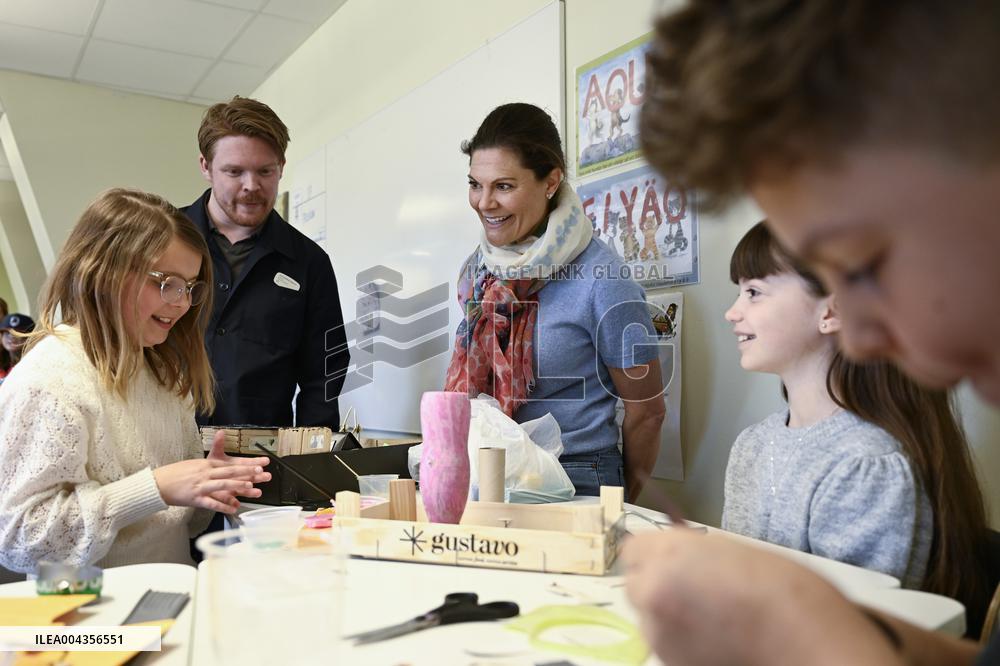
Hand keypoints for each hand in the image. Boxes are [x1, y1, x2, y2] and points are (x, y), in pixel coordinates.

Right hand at [153, 431, 271, 512]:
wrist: (158, 483)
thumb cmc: (176, 474)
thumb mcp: (194, 465)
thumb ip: (209, 465)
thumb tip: (222, 467)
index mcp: (206, 464)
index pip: (229, 464)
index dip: (245, 465)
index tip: (259, 465)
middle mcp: (205, 473)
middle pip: (229, 472)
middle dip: (246, 472)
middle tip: (260, 473)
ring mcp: (200, 485)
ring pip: (222, 485)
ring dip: (236, 485)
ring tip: (250, 487)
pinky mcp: (195, 498)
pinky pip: (211, 503)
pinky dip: (223, 506)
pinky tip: (233, 509)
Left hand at [622, 531, 904, 665]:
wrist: (807, 648)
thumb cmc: (785, 592)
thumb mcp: (732, 551)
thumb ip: (692, 553)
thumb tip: (677, 558)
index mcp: (667, 558)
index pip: (633, 548)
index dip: (655, 553)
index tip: (674, 558)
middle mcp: (652, 596)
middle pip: (635, 584)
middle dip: (657, 583)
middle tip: (694, 588)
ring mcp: (658, 636)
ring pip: (649, 617)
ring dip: (669, 613)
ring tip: (714, 618)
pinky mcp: (670, 663)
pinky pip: (666, 643)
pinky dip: (683, 640)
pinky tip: (718, 640)